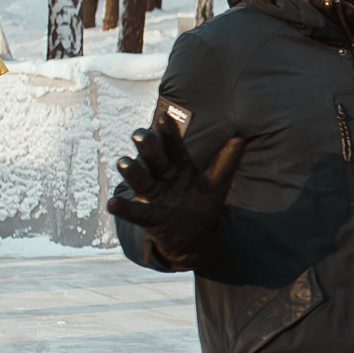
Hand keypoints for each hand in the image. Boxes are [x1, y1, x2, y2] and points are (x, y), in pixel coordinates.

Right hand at [104, 118, 244, 270]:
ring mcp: (154, 197)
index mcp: (179, 167)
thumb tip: (241, 139)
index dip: (169, 133)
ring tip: (124, 161)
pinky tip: (112, 202)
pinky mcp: (149, 217)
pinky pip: (135, 212)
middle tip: (140, 133)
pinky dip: (124, 208)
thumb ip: (227, 163)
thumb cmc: (202, 204)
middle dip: (148, 147)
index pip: (174, 147)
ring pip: (142, 181)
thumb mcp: (217, 184)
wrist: (195, 236)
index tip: (164, 117)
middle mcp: (163, 178)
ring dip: (132, 172)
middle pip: (154, 159)